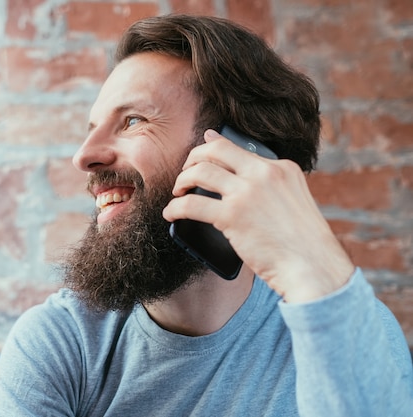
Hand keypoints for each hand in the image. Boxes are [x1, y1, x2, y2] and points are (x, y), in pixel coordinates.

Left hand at [163, 129, 354, 302]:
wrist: (314, 268)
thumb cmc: (302, 243)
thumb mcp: (292, 201)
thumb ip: (269, 186)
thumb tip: (240, 179)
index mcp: (282, 168)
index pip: (238, 148)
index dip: (211, 148)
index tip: (199, 153)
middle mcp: (264, 174)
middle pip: (215, 151)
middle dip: (192, 159)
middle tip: (184, 175)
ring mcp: (248, 193)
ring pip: (200, 172)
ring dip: (181, 181)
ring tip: (177, 193)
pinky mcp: (233, 216)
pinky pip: (191, 204)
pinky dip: (175, 208)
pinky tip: (171, 214)